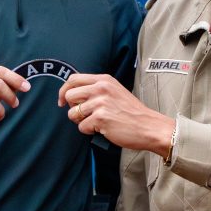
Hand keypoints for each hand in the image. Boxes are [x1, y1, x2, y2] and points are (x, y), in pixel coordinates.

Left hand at [58, 74, 174, 156]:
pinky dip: (89, 131)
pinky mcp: (101, 118)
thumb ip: (97, 89)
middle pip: (69, 96)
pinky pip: (81, 127)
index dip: (64, 91)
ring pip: (72, 114)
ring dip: (81, 122)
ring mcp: (101, 103)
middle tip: (84, 115)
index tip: (62, 101)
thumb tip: (73, 95)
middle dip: (72, 108)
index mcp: (104, 80)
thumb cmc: (132, 113)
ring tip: (97, 123)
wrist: (148, 126)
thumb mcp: (115, 91)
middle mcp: (101, 88)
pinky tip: (102, 129)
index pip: (73, 79)